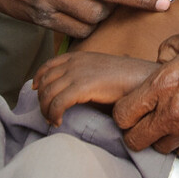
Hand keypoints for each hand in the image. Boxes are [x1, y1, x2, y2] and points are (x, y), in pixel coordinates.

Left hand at [35, 51, 158, 124]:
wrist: (142, 78)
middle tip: (49, 114)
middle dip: (42, 100)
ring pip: (48, 94)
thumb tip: (73, 89)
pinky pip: (58, 103)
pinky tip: (60, 121)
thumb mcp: (100, 71)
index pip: (48, 66)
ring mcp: (77, 73)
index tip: (36, 91)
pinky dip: (54, 114)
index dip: (39, 79)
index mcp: (78, 57)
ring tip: (54, 120)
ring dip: (46, 110)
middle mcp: (74, 63)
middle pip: (45, 82)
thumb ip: (85, 75)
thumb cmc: (126, 79)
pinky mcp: (82, 87)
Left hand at [113, 23, 178, 159]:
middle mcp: (174, 112)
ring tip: (171, 125)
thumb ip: (168, 48)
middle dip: (136, 133)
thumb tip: (159, 59)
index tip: (132, 109)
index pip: (123, 115)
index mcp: (163, 84)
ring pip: (161, 149)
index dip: (123, 113)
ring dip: (161, 139)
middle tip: (145, 122)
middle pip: (136, 141)